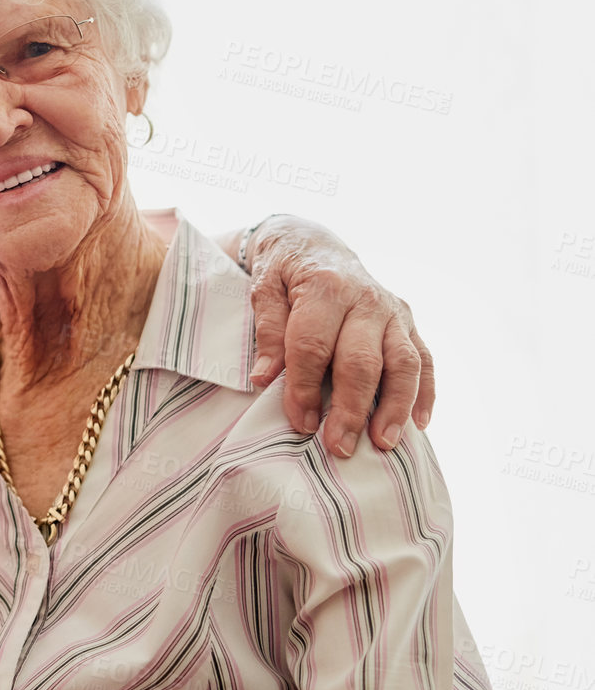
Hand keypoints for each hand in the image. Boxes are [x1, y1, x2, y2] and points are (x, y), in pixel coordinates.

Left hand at [245, 216, 433, 457]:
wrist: (314, 243)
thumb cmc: (284, 272)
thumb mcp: (263, 290)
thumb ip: (268, 331)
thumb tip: (264, 377)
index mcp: (324, 287)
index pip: (314, 345)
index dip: (305, 387)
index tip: (300, 422)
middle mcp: (366, 299)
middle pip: (362, 360)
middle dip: (351, 408)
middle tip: (340, 446)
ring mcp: (393, 311)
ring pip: (404, 363)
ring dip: (395, 407)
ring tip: (384, 443)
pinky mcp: (408, 322)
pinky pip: (425, 359)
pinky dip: (425, 392)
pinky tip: (420, 424)